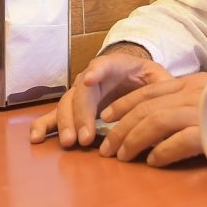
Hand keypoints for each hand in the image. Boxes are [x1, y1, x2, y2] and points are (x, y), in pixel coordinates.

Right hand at [29, 51, 170, 147]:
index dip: (96, 71)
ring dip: (65, 124)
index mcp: (114, 65)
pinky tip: (37, 138)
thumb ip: (163, 87)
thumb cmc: (147, 78)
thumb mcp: (159, 78)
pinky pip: (54, 115)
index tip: (89, 79)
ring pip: (66, 105)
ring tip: (70, 143)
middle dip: (81, 115)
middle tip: (85, 138)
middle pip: (82, 92)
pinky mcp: (73, 109)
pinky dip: (44, 125)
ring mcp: (80, 93)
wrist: (133, 75)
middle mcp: (91, 77)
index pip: (103, 64)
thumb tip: (169, 101)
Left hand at [98, 72, 206, 167]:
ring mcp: (206, 111)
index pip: (150, 89)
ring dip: (134, 139)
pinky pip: (180, 141)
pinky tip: (153, 161)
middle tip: (108, 148)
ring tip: (122, 156)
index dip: (125, 103)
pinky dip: (163, 151)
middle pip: (147, 107)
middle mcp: (196, 93)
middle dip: (121, 127)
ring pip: (156, 121)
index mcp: (195, 83)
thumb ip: (192, 103)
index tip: (107, 117)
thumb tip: (164, 120)